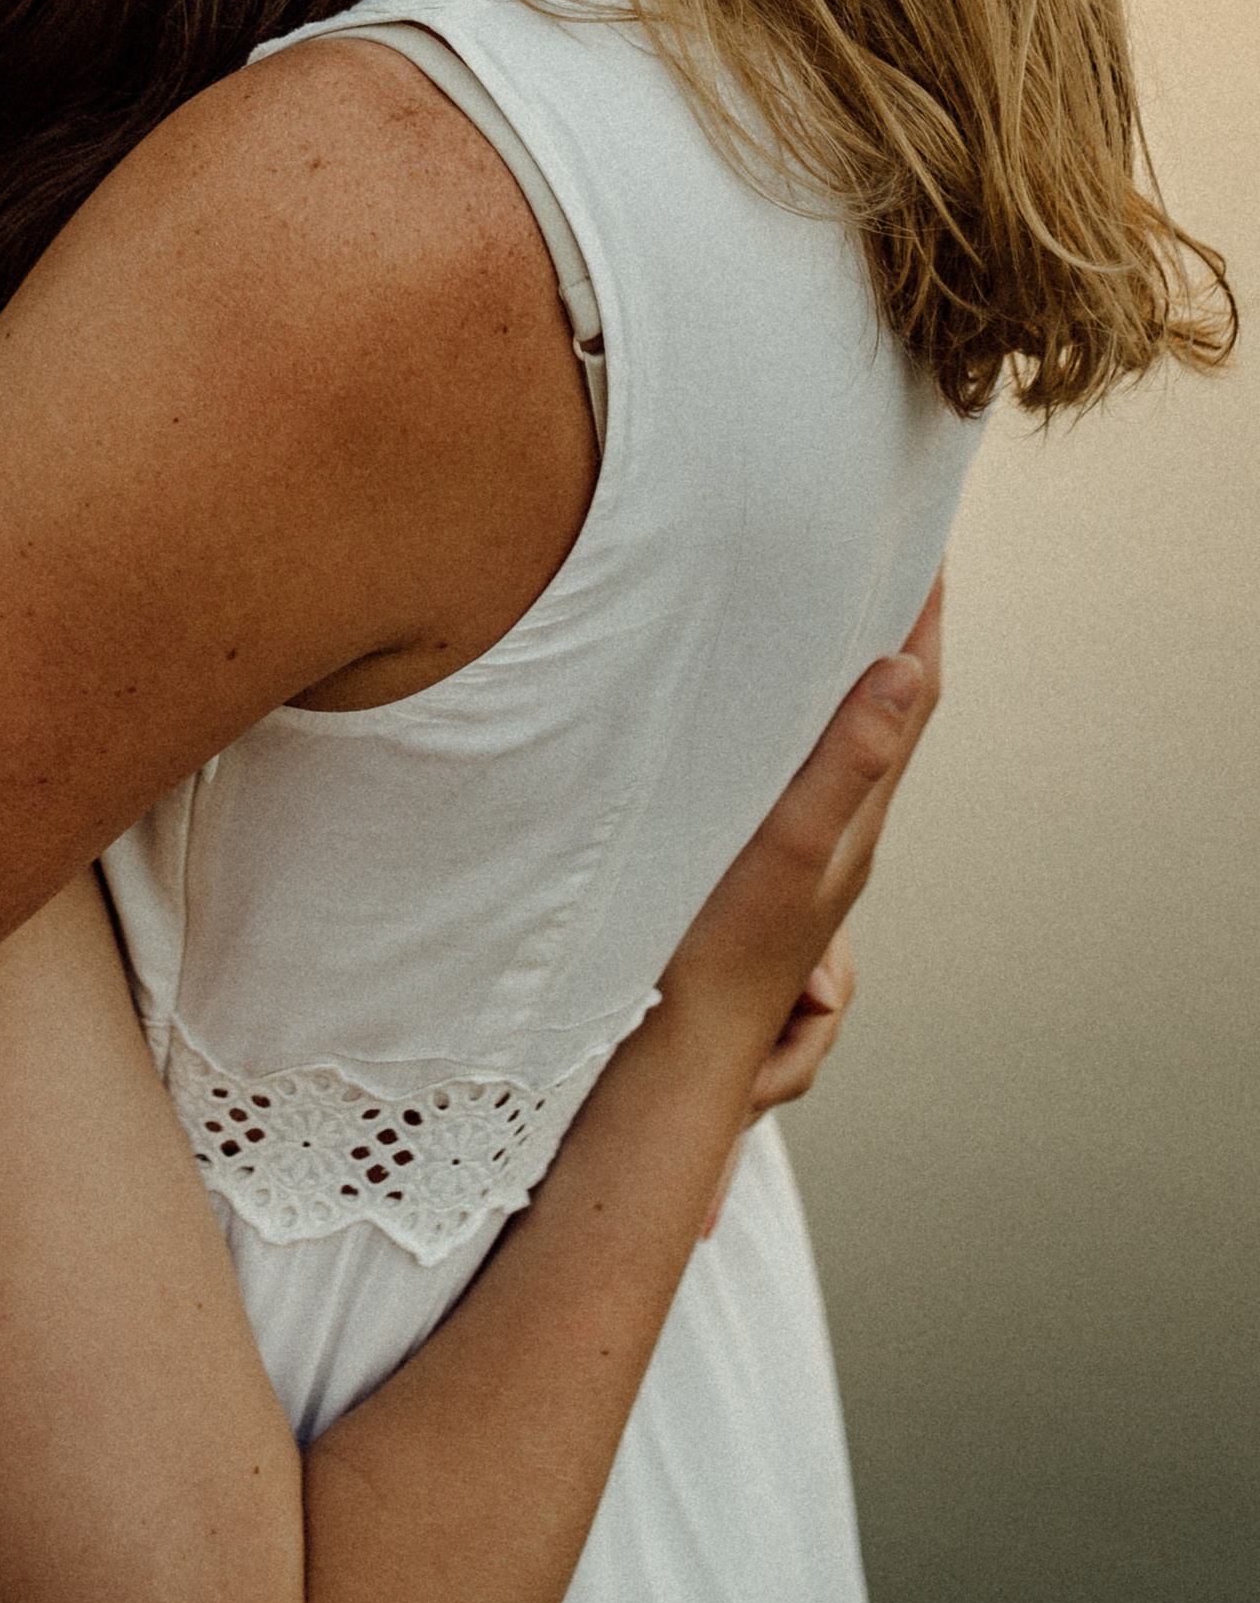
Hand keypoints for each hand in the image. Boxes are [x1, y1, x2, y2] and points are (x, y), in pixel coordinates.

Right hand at [665, 578, 941, 1231]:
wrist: (677, 1056)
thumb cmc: (724, 960)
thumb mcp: (787, 851)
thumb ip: (846, 764)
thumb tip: (903, 672)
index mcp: (855, 820)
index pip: (909, 698)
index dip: (922, 620)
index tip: (925, 546)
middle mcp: (839, 833)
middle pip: (883, 715)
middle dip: (889, 635)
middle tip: (882, 560)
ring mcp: (799, 854)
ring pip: (839, 747)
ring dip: (844, 678)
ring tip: (832, 617)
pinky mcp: (756, 869)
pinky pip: (795, 777)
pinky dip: (798, 727)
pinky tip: (762, 723)